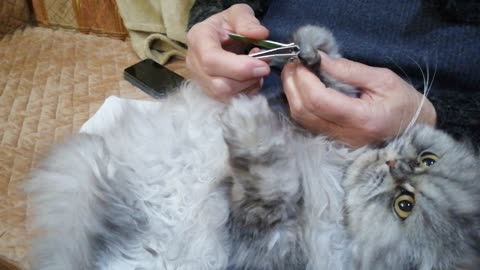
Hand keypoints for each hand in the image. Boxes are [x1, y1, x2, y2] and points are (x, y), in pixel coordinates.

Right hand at [186, 4, 270, 100]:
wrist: (219, 36)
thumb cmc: (228, 25)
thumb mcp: (238, 13)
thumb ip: (248, 21)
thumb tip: (260, 35)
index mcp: (198, 38)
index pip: (211, 60)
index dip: (239, 68)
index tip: (262, 66)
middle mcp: (194, 63)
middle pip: (219, 85)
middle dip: (247, 80)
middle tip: (264, 67)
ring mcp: (200, 80)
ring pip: (225, 96)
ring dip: (248, 87)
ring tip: (257, 71)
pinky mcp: (209, 92)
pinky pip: (229, 101)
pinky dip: (246, 93)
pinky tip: (251, 80)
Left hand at [281, 53, 436, 146]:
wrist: (414, 131)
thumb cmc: (404, 104)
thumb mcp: (383, 79)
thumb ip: (348, 70)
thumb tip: (318, 58)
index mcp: (363, 119)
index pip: (319, 100)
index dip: (304, 78)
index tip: (302, 59)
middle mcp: (346, 135)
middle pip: (303, 111)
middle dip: (292, 83)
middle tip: (294, 64)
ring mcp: (337, 142)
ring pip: (300, 118)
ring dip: (292, 93)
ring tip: (296, 73)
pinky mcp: (332, 142)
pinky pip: (306, 123)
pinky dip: (299, 103)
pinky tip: (303, 89)